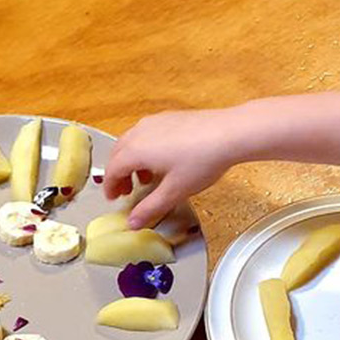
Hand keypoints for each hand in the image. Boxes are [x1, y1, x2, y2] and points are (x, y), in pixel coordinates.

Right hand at [103, 107, 247, 228]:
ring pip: (131, 142)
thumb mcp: (174, 192)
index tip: (113, 198)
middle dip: (118, 174)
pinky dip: (144, 149)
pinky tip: (161, 161)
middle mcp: (139, 132)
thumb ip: (150, 208)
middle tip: (125, 192)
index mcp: (135, 150)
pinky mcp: (168, 117)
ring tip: (144, 179)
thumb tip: (133, 222)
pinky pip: (146, 134)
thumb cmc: (201, 161)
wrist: (229, 133)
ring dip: (131, 161)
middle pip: (118, 154)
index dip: (110, 187)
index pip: (111, 170)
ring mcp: (153, 122)